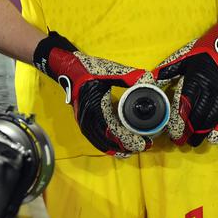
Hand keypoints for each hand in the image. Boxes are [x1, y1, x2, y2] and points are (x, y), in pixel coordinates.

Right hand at [33, 31, 153, 155]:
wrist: (68, 68)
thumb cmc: (88, 69)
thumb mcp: (110, 71)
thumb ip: (130, 76)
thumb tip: (149, 80)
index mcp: (95, 107)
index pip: (114, 130)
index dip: (129, 139)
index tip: (143, 142)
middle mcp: (88, 119)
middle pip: (108, 141)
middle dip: (127, 146)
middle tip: (144, 146)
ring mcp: (84, 122)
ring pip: (101, 143)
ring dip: (117, 148)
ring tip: (133, 149)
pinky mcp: (84, 122)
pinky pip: (96, 139)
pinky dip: (107, 146)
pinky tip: (118, 147)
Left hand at [154, 12, 217, 146]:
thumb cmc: (203, 50)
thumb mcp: (182, 57)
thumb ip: (165, 72)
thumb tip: (145, 82)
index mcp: (196, 78)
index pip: (186, 105)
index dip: (179, 122)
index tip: (173, 134)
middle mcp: (212, 87)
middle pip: (200, 116)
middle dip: (189, 132)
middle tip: (180, 142)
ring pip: (214, 119)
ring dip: (203, 133)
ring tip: (194, 142)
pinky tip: (214, 138)